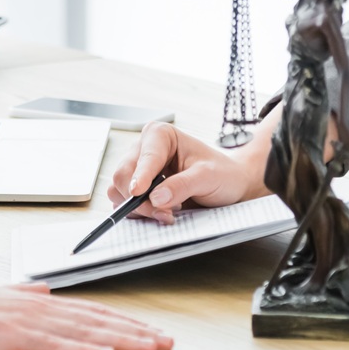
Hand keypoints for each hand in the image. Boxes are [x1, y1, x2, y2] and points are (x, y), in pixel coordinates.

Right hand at [0, 284, 173, 349]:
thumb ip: (21, 294)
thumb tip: (43, 290)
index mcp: (37, 303)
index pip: (92, 313)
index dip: (124, 321)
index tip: (151, 331)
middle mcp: (40, 308)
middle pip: (98, 321)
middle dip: (136, 332)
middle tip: (167, 343)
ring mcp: (27, 322)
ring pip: (85, 333)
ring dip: (122, 341)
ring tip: (151, 348)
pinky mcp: (12, 337)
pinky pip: (55, 347)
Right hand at [106, 122, 266, 223]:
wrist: (229, 185)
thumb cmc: (221, 173)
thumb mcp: (208, 177)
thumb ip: (182, 185)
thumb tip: (156, 197)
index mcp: (159, 136)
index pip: (143, 158)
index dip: (140, 176)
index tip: (138, 191)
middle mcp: (144, 150)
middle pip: (123, 176)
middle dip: (140, 199)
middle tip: (164, 212)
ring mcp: (138, 170)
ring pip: (119, 191)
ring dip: (139, 208)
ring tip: (168, 212)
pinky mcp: (137, 189)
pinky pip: (125, 203)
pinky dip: (140, 213)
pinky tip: (162, 213)